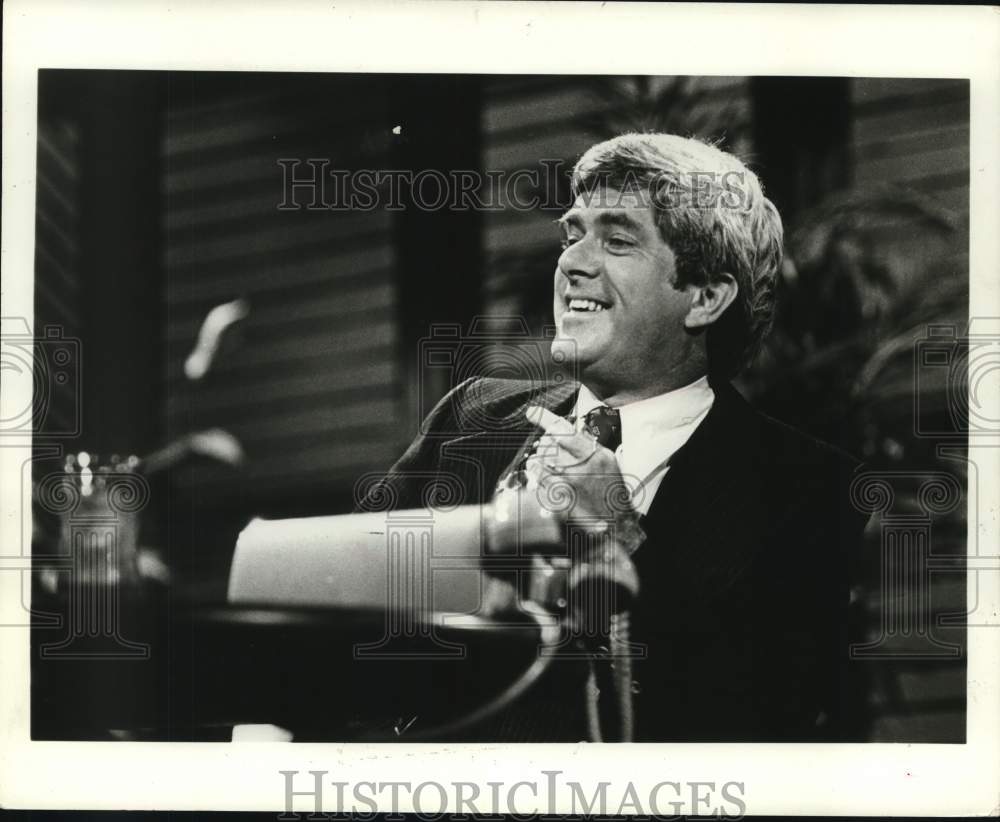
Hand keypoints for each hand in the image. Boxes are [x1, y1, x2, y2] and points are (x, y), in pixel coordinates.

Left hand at [524, 405, 636, 524]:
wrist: (614, 519)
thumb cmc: (610, 487)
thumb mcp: (608, 459)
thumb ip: (588, 443)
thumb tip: (566, 426)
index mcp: (596, 455)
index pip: (565, 431)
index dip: (545, 419)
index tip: (532, 412)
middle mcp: (582, 468)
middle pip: (549, 445)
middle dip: (544, 442)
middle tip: (547, 444)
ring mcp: (570, 485)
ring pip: (540, 461)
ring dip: (538, 457)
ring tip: (542, 458)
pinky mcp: (560, 499)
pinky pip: (539, 480)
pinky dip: (535, 473)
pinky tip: (537, 471)